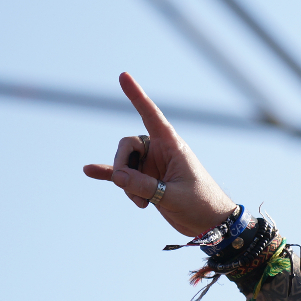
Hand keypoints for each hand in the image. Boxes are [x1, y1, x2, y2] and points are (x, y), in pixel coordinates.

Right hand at [82, 72, 237, 236]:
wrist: (211, 225)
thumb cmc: (201, 205)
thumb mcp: (173, 195)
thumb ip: (144, 186)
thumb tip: (116, 176)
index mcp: (173, 145)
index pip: (151, 115)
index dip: (137, 96)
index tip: (123, 75)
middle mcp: (160, 151)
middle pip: (127, 144)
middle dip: (122, 164)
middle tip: (127, 185)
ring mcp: (152, 166)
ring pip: (124, 164)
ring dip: (125, 184)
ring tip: (142, 203)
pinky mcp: (146, 182)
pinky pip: (122, 175)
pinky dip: (108, 174)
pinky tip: (89, 171)